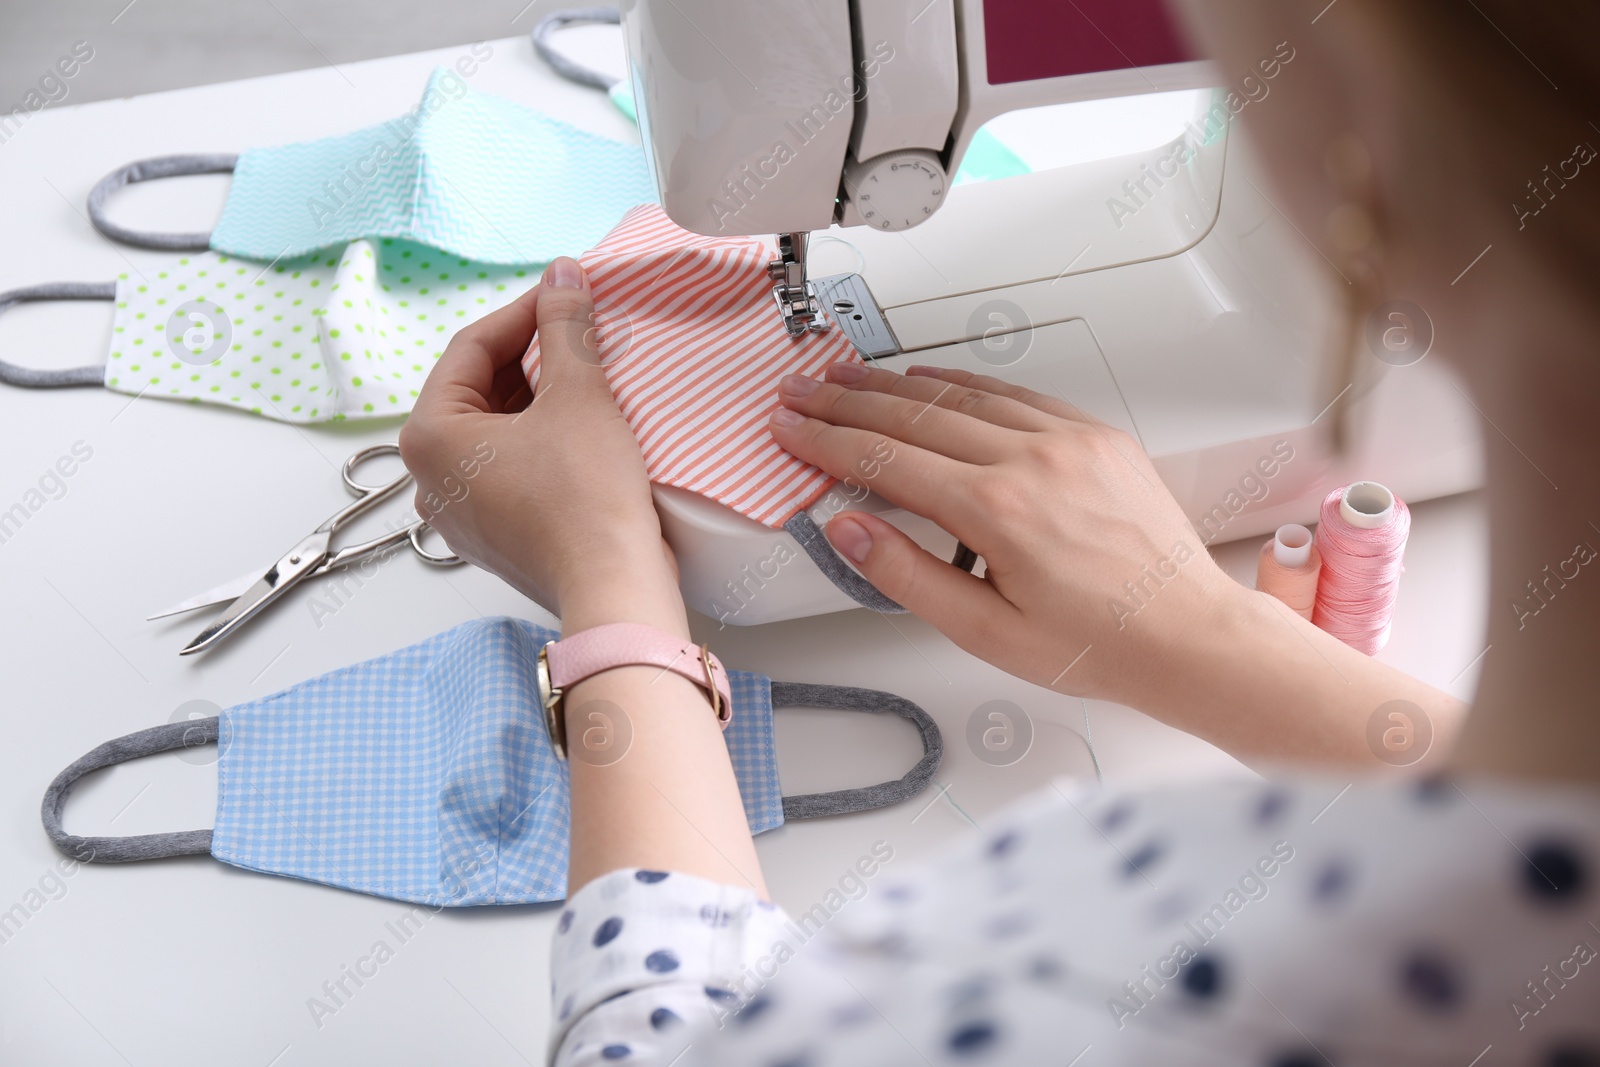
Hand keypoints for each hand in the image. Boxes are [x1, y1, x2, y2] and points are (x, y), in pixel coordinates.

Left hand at [398, 258, 686, 636]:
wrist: (613, 586)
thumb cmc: (586, 494)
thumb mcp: (579, 395)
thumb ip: (566, 326)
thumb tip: (563, 275)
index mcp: (428, 436)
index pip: (472, 348)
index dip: (524, 312)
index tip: (565, 292)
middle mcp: (429, 478)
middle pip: (477, 390)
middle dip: (529, 356)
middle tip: (578, 329)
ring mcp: (459, 515)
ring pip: (493, 432)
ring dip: (536, 398)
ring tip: (585, 373)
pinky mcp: (493, 538)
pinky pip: (506, 470)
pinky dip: (537, 441)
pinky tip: (579, 426)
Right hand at [767, 362, 1247, 707]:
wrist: (1188, 635)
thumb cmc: (1098, 644)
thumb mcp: (984, 632)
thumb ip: (908, 575)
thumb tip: (851, 528)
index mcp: (998, 510)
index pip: (887, 459)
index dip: (827, 440)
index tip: (792, 427)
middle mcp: (1033, 460)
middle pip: (915, 415)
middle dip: (848, 401)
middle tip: (804, 391)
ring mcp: (1069, 440)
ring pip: (963, 394)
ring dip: (898, 383)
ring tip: (851, 377)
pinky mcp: (1096, 435)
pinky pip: (1016, 393)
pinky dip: (965, 383)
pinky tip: (934, 379)